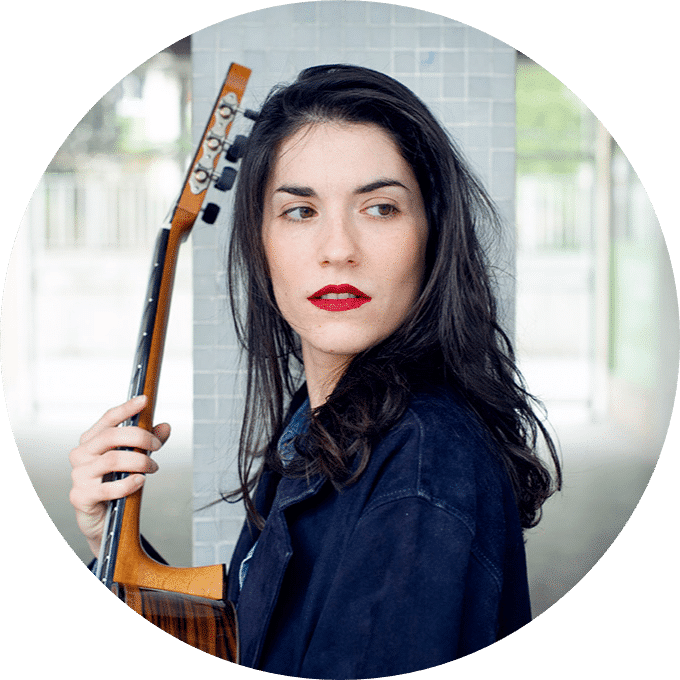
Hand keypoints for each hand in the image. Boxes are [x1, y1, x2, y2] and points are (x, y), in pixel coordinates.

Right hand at [69, 395, 170, 556]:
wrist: (103, 520)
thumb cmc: (116, 483)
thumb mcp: (136, 459)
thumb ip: (150, 442)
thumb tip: (166, 426)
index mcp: (92, 440)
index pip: (108, 418)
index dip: (127, 408)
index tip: (145, 400)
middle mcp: (81, 454)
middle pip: (111, 436)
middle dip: (140, 437)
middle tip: (157, 445)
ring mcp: (79, 475)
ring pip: (113, 459)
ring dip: (140, 461)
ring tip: (152, 467)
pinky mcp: (80, 496)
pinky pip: (108, 487)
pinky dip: (129, 483)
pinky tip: (139, 482)